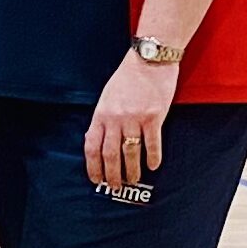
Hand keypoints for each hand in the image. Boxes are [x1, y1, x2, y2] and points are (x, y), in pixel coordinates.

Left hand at [86, 51, 176, 187]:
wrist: (149, 60)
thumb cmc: (127, 78)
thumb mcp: (107, 97)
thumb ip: (103, 118)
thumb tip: (99, 140)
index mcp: (101, 114)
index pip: (92, 146)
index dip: (93, 166)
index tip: (96, 179)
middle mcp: (116, 118)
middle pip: (110, 154)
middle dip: (112, 174)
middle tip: (115, 187)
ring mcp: (135, 118)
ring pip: (131, 152)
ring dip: (132, 170)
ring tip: (134, 180)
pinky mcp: (154, 117)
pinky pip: (152, 143)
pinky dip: (153, 157)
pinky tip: (154, 166)